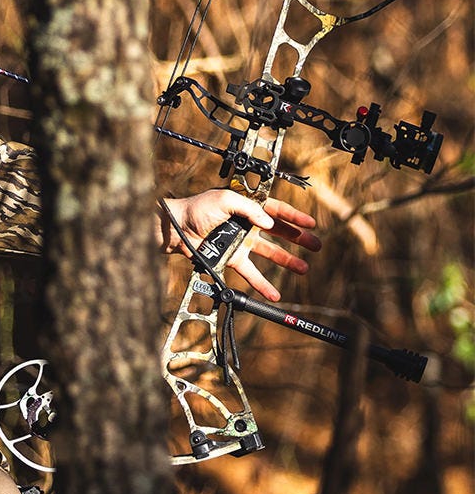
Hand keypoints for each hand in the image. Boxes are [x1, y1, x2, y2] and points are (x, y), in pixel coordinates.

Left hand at [160, 189, 321, 301]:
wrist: (177, 229)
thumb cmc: (197, 209)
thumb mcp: (226, 200)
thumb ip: (249, 209)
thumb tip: (268, 222)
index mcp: (247, 207)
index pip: (276, 211)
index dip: (294, 217)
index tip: (311, 224)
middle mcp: (246, 224)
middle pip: (278, 232)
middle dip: (298, 239)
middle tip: (316, 245)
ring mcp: (240, 243)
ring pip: (269, 254)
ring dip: (287, 261)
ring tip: (304, 269)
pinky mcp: (231, 259)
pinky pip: (250, 273)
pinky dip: (262, 285)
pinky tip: (274, 294)